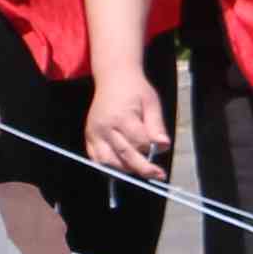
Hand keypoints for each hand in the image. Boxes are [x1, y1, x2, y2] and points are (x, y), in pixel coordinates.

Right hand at [88, 66, 170, 181]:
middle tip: (158, 175)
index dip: (151, 150)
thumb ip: (156, 126)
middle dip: (142, 168)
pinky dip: (109, 166)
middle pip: (124, 155)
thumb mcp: (151, 103)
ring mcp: (94, 133)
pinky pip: (96, 159)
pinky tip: (124, 166)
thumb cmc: (135, 90)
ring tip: (140, 168)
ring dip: (125, 170)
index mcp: (121, 117)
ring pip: (107, 161)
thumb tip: (163, 145)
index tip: (162, 152)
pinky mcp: (89, 137)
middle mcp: (104, 127)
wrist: (113, 79)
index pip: (139, 142)